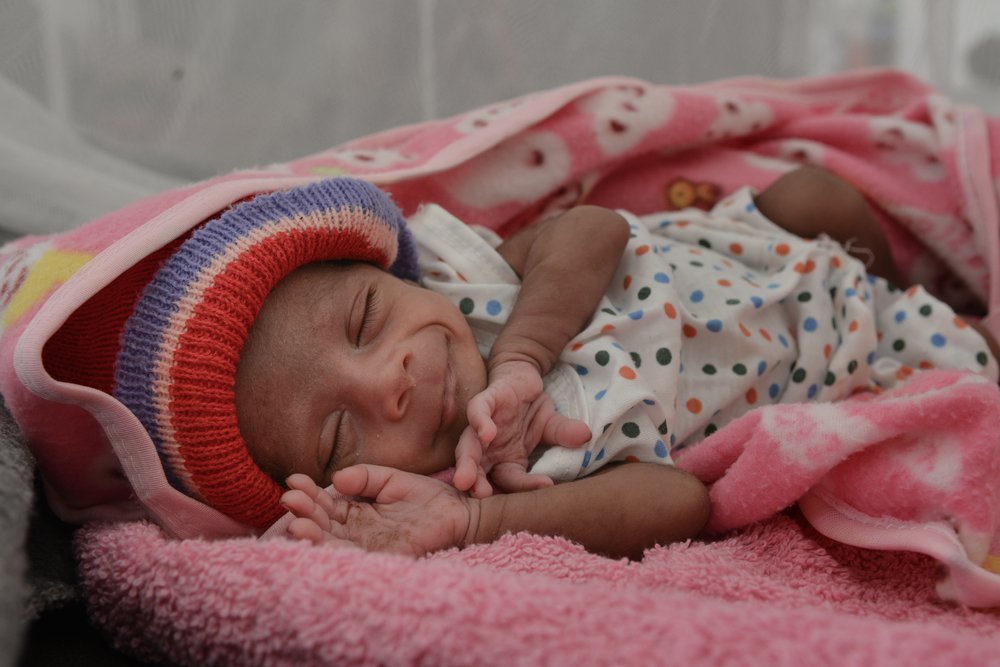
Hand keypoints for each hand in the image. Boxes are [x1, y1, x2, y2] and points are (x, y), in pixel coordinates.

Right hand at [281, 467, 475, 556]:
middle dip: (303, 513)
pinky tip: (319, 543)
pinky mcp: (385, 558)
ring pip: (332, 544)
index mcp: (356, 513)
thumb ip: (364, 476)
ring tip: (296, 524)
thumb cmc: (427, 497)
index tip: (293, 480)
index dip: (308, 494)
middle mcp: (357, 532)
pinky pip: (356, 558)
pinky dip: (335, 553)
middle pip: (322, 525)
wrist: (461, 509)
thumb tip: (335, 479)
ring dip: (312, 535)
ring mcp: (369, 547)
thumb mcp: (389, 479)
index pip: (325, 505)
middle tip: (289, 499)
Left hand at [453, 359, 590, 497]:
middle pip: (478, 473)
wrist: (520, 377)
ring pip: (469, 448)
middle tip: (480, 497)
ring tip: (466, 480)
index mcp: (505, 462)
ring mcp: (483, 428)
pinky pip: (477, 413)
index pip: (511, 481)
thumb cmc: (531, 408)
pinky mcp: (483, 403)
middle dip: (476, 486)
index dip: (526, 486)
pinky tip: (486, 433)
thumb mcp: (551, 425)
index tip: (546, 485)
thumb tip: (587, 435)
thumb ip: (564, 435)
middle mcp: (489, 450)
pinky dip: (479, 422)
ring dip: (467, 463)